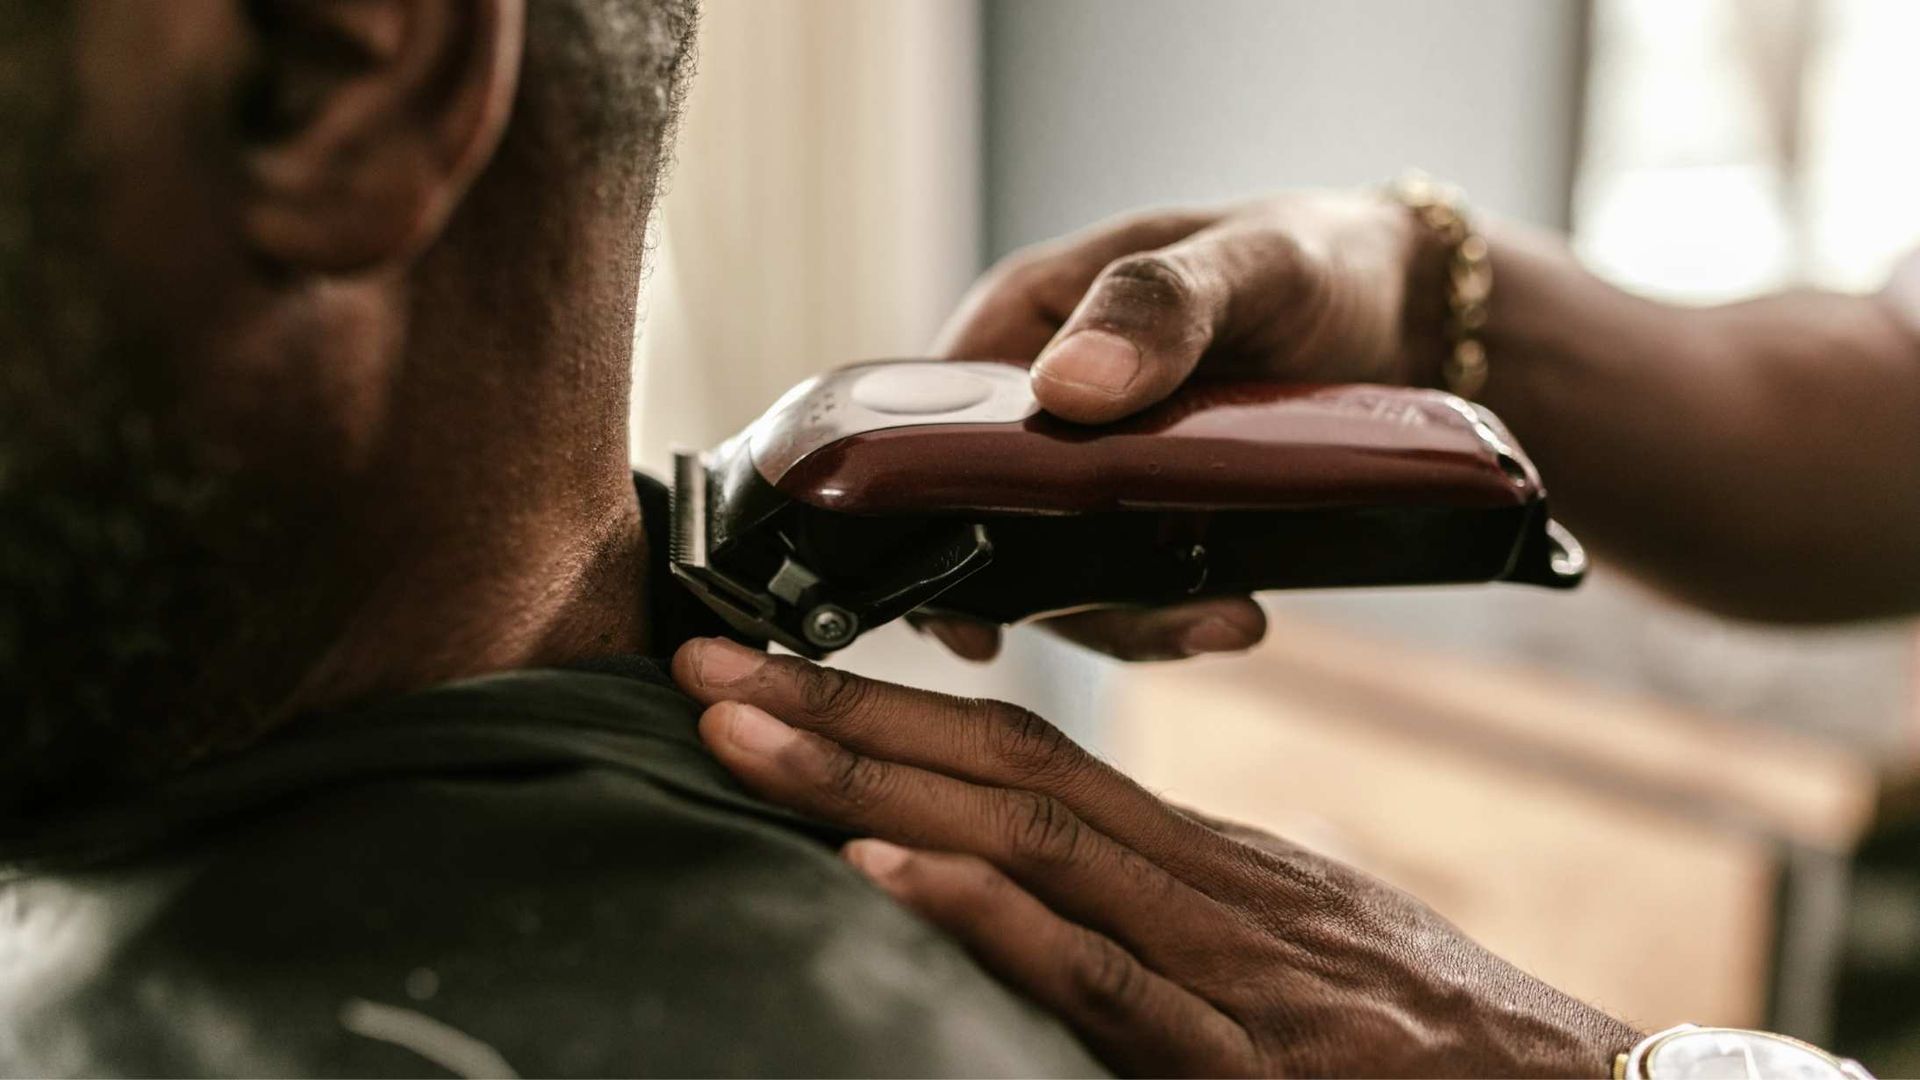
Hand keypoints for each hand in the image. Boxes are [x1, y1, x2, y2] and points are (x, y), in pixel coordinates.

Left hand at [674, 637, 1642, 1077]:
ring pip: (1030, 846)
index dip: (894, 712)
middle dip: (839, 716)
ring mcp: (1223, 969)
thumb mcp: (1294, 959)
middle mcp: (1201, 889)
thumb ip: (1173, 926)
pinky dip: (987, 917)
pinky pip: (1101, 978)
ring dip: (870, 779)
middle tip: (700, 665)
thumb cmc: (1439, 1047)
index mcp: (1206, 864)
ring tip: (737, 734)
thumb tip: (1041, 903)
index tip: (776, 676)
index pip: (1029, 761)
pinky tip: (885, 869)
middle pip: (1000, 773)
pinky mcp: (1245, 1064)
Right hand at [920, 191, 1443, 661]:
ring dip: (1126, 617)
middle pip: (985, 524)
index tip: (965, 606)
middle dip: (1047, 594)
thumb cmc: (1316, 260)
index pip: (921, 429)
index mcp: (1020, 324)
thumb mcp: (1249, 264)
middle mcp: (1037, 406)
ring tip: (1223, 621)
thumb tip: (1067, 386)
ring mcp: (1093, 473)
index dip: (923, 519)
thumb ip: (1160, 306)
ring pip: (1056, 574)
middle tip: (1136, 623)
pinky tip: (1232, 615)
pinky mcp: (1151, 522)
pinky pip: (1128, 586)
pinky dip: (1172, 612)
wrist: (1421, 319)